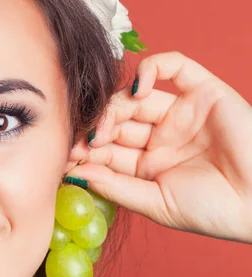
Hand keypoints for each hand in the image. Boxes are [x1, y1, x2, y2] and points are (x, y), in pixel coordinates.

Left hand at [66, 51, 251, 243]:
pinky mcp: (204, 92)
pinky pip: (175, 66)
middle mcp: (161, 137)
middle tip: (79, 144)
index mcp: (147, 165)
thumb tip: (74, 175)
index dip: (85, 152)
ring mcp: (181, 113)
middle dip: (94, 130)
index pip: (106, 150)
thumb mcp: (155, 203)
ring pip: (135, 97)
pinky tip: (135, 89)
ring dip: (113, 108)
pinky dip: (151, 68)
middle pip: (116, 122)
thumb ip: (115, 186)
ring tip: (102, 129)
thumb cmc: (213, 211)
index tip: (64, 159)